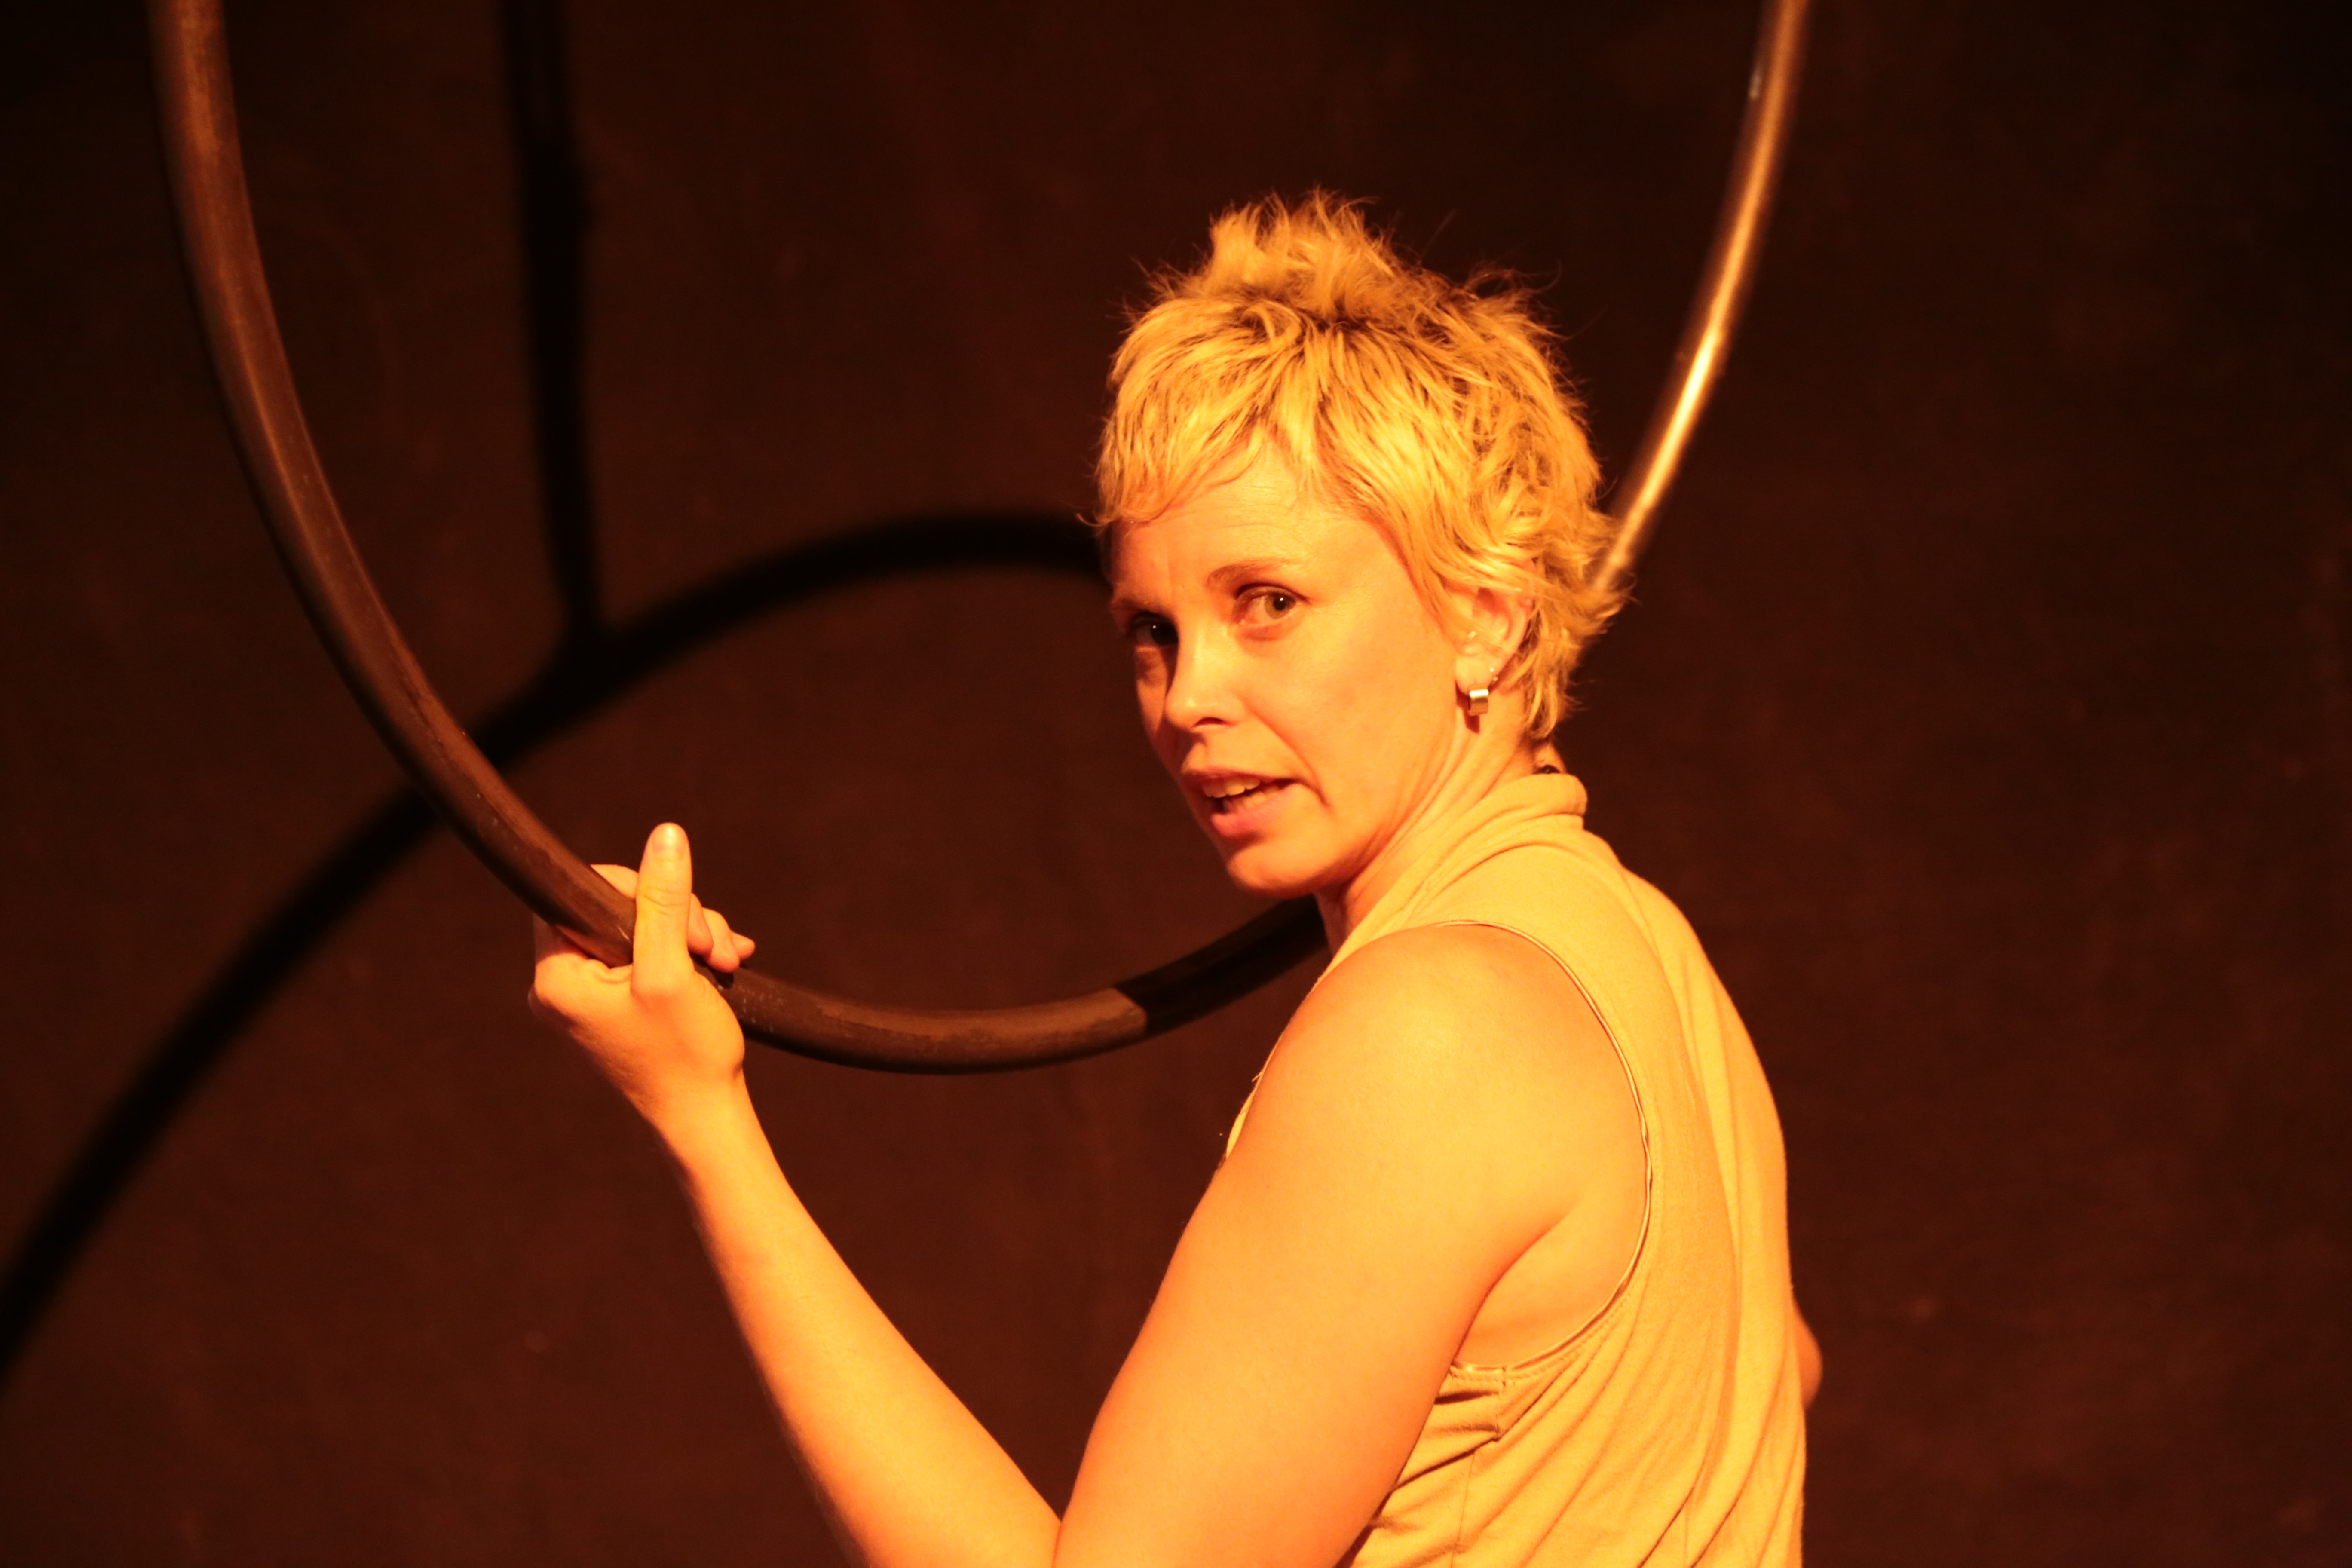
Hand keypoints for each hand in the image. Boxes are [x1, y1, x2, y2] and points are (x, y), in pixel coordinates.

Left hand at [528, 822, 755, 1128]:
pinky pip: (651, 952)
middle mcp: (564, 984)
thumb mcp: (675, 967)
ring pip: (642, 927)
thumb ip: (665, 900)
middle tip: (712, 946)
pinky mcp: (621, 1002)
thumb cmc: (685, 1054)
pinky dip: (689, 952)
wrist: (706, 1118)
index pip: (578, 893)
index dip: (632, 887)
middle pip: (616, 907)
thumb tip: (666, 835)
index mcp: (557, 977)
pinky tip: (725, 964)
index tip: (677, 915)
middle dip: (675, 915)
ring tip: (727, 960)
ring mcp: (593, 995)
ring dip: (691, 933)